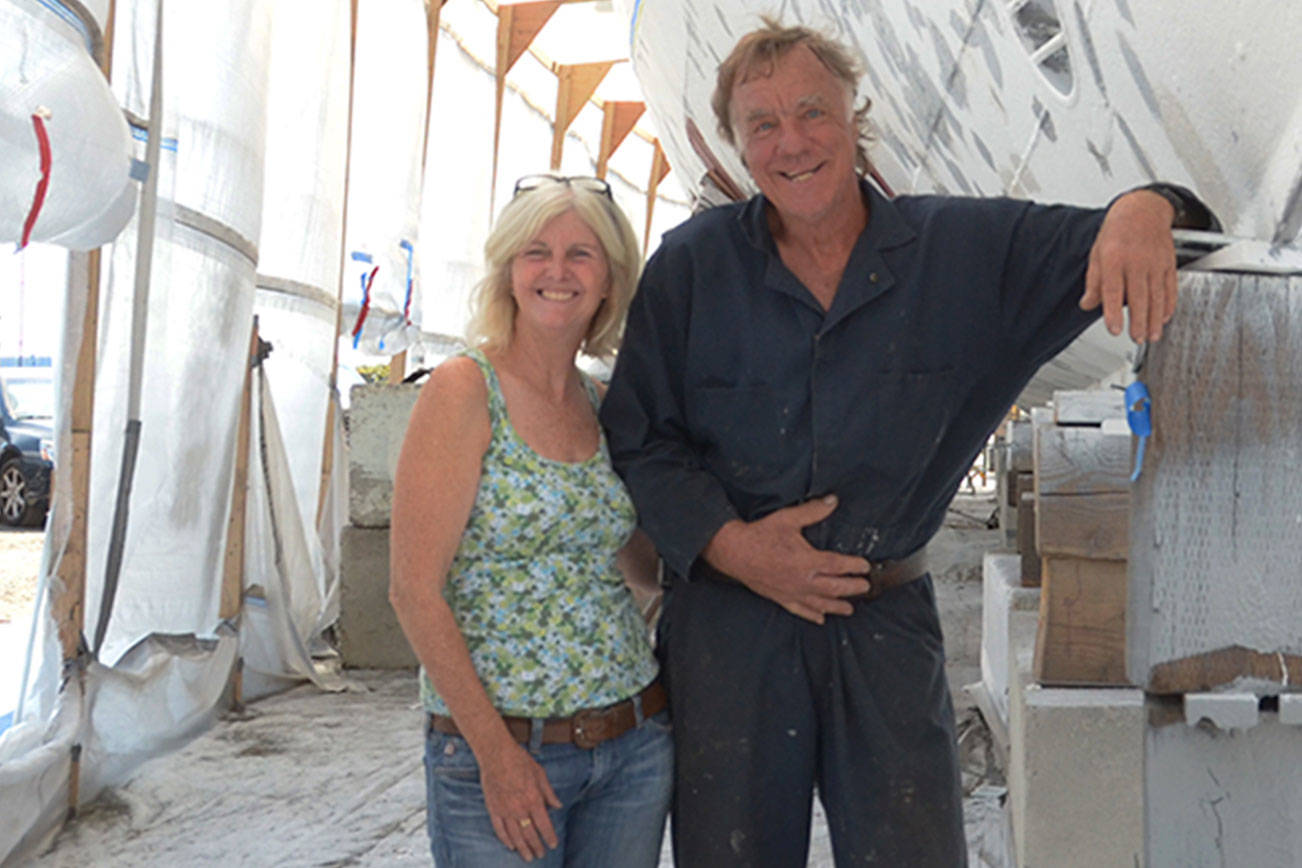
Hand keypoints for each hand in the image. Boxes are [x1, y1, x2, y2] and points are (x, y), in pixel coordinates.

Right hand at [479, 739, 561, 860]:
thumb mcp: (540, 774)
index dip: (549, 837)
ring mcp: (505, 810)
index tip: (552, 845)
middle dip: (536, 847)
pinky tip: (511, 846)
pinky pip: (499, 829)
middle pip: (530, 834)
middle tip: (540, 855)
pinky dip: (505, 840)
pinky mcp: (493, 809)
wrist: (496, 754)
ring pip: (515, 836)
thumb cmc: (520, 761)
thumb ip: (549, 793)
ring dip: (522, 848)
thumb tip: (558, 806)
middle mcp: (520, 808)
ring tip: (528, 857)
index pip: (544, 825)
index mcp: (533, 799)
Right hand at [702, 495, 870, 623]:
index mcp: (807, 561)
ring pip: (820, 604)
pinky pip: (800, 610)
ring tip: (850, 609)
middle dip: (852, 588)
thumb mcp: (788, 519)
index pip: (838, 566)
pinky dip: (812, 615)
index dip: (854, 566)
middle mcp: (802, 580)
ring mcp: (792, 592)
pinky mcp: (780, 598)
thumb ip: (813, 511)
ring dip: (837, 606)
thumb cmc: (760, 535)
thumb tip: (832, 501)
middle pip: (835, 588)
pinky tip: (821, 619)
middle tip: (864, 587)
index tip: (865, 566)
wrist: (734, 552)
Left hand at [1079, 189, 1177, 341]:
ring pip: (1156, 296)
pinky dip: (1169, 304)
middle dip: (1138, 321)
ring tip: (1151, 335)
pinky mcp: (1168, 263)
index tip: (1114, 329)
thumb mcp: (1096, 253)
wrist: (1143, 209)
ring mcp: (1155, 263)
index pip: (1112, 291)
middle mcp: (1136, 262)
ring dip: (1154, 319)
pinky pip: (1170, 287)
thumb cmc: (1117, 231)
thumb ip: (1093, 281)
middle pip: (1138, 297)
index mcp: (1114, 259)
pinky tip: (1164, 317)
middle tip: (1136, 338)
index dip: (1113, 313)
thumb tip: (1088, 304)